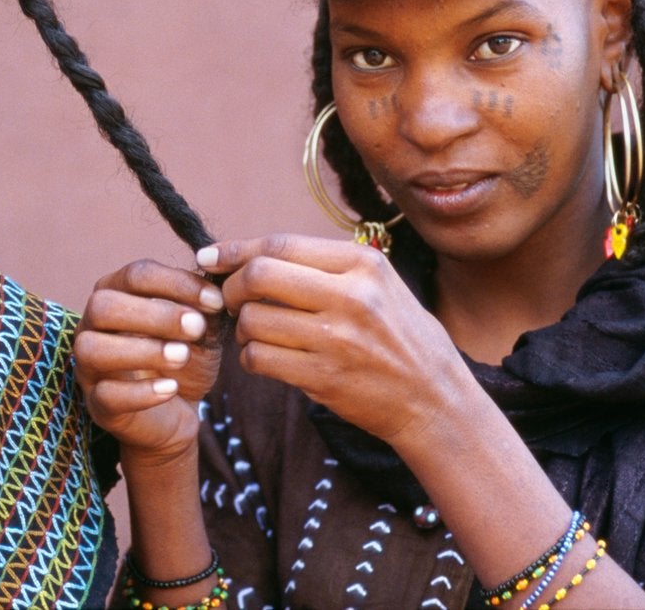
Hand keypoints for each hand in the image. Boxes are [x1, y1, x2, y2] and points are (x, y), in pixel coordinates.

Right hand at [74, 259, 223, 463]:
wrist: (182, 408)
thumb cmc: (185, 356)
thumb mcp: (201, 327)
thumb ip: (204, 305)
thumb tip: (216, 287)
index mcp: (116, 294)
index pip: (135, 274)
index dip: (176, 284)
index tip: (215, 301)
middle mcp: (92, 325)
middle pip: (103, 306)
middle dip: (154, 314)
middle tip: (195, 327)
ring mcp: (89, 366)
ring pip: (93, 349)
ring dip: (142, 350)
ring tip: (181, 356)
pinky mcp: (98, 405)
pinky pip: (106, 395)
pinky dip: (141, 391)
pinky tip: (171, 388)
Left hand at [200, 234, 469, 446]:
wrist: (434, 401)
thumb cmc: (401, 338)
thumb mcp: (380, 284)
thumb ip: (327, 265)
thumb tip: (254, 254)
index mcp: (362, 264)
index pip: (279, 244)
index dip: (235, 249)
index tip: (210, 256)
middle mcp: (351, 295)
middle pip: (259, 275)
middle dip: (230, 286)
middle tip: (229, 298)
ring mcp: (337, 338)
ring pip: (253, 319)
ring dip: (241, 326)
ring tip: (254, 331)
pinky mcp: (324, 378)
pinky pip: (259, 358)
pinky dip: (250, 356)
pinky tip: (264, 357)